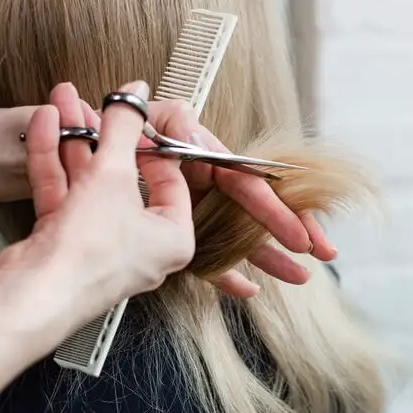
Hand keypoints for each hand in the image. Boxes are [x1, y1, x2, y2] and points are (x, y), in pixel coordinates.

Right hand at [0, 81, 194, 318]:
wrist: (33, 295)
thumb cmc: (89, 253)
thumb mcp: (113, 174)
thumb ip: (124, 128)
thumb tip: (134, 93)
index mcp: (172, 237)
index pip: (171, 180)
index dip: (152, 145)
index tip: (137, 119)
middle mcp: (140, 244)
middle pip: (125, 177)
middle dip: (104, 134)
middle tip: (95, 104)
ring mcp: (100, 244)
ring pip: (90, 182)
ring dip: (75, 140)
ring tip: (63, 104)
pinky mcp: (65, 243)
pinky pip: (65, 194)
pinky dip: (54, 161)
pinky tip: (45, 127)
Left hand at [77, 96, 336, 297]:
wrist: (89, 166)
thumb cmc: (129, 135)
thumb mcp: (149, 127)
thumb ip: (173, 124)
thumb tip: (191, 125)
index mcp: (204, 160)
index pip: (245, 185)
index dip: (274, 210)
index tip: (298, 234)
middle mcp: (204, 185)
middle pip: (253, 211)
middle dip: (291, 230)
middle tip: (323, 252)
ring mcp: (192, 211)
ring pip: (236, 236)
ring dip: (268, 255)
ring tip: (298, 275)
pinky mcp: (175, 233)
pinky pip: (203, 256)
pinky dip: (225, 272)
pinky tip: (246, 289)